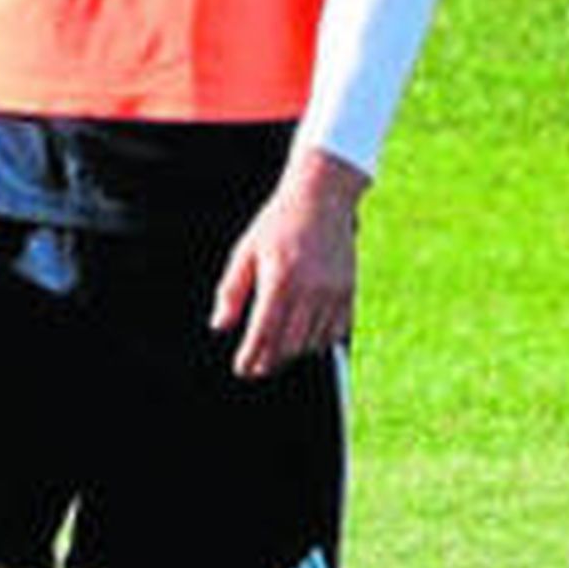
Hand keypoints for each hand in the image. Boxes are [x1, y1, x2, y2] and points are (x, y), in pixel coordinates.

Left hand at [211, 148, 368, 379]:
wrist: (321, 199)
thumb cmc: (278, 224)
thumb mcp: (246, 251)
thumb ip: (231, 291)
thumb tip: (220, 326)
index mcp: (279, 281)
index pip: (263, 334)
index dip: (251, 357)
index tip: (242, 368)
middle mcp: (308, 290)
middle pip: (288, 345)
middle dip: (271, 361)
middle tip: (258, 366)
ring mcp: (332, 292)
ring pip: (312, 342)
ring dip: (293, 352)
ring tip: (279, 351)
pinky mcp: (348, 291)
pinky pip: (335, 331)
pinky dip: (319, 341)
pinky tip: (305, 338)